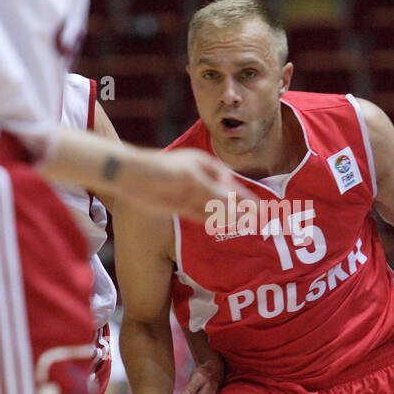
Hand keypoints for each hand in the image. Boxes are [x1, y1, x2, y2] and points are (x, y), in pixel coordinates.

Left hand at [119, 148, 256, 222]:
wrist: (132, 176)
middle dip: (240, 208)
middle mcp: (200, 179)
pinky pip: (200, 215)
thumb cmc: (163, 170)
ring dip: (228, 217)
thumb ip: (214, 195)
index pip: (231, 184)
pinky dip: (212, 220)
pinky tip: (223, 226)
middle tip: (257, 221)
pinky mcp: (180, 205)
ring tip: (245, 227)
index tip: (261, 209)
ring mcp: (190, 193)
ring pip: (214, 207)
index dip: (246, 198)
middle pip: (225, 197)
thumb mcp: (192, 180)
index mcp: (206, 166)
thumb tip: (236, 207)